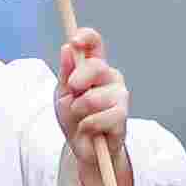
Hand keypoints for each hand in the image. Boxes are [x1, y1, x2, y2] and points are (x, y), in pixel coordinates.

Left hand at [55, 27, 133, 185]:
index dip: (86, 37)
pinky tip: (91, 130)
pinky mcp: (122, 116)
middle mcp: (109, 76)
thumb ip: (66, 73)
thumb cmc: (73, 117)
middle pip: (96, 66)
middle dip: (77, 81)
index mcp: (93, 66)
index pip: (95, 43)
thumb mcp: (62, 94)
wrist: (83, 147)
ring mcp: (119, 94)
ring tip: (81, 119)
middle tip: (72, 93)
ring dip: (79, 112)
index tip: (74, 42)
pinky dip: (88, 127)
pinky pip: (100, 118)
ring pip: (94, 98)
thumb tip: (67, 49)